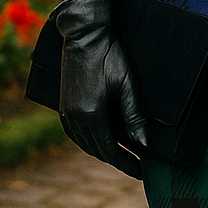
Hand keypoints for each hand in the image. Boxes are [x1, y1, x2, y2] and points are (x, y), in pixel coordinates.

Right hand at [55, 0, 148, 178]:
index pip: (111, 152)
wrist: (84, 35)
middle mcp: (75, 118)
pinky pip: (76, 134)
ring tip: (124, 155)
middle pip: (98, 151)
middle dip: (118, 160)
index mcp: (91, 115)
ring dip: (104, 152)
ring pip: (86, 144)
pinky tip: (100, 140)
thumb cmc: (110, 57)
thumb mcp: (127, 86)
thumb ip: (134, 118)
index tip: (143, 172)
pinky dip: (90, 141)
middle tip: (138, 165)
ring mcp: (66, 112)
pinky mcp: (63, 105)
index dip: (128, 164)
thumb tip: (144, 147)